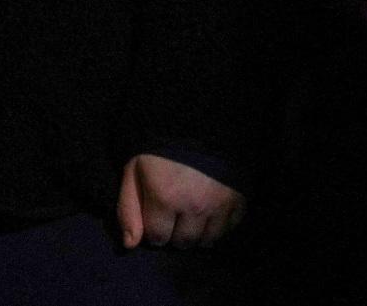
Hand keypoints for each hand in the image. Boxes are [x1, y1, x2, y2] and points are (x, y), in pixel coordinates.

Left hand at [117, 153, 243, 248]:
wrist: (197, 121)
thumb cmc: (159, 147)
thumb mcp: (134, 170)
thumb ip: (128, 208)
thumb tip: (129, 244)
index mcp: (165, 197)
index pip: (157, 238)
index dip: (154, 228)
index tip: (156, 216)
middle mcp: (194, 206)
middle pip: (183, 242)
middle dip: (175, 234)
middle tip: (174, 215)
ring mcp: (219, 205)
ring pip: (207, 241)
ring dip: (197, 233)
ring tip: (191, 215)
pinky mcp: (238, 200)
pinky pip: (228, 229)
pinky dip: (219, 226)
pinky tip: (210, 211)